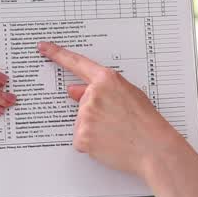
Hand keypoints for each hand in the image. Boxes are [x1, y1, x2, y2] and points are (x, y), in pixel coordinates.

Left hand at [38, 41, 185, 179]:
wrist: (153, 149)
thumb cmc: (146, 122)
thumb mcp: (130, 95)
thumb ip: (102, 89)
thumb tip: (73, 90)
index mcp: (107, 80)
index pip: (76, 63)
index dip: (57, 54)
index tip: (44, 47)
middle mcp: (93, 95)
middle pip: (83, 102)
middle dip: (96, 111)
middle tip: (117, 121)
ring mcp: (85, 116)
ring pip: (81, 121)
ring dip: (94, 128)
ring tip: (117, 133)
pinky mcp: (81, 136)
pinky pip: (81, 138)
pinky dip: (92, 143)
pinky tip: (109, 143)